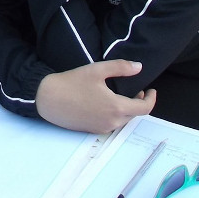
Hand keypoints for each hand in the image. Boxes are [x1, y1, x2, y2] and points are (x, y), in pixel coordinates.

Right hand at [36, 60, 155, 133]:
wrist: (47, 99)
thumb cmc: (71, 83)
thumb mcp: (96, 70)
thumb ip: (120, 67)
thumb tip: (139, 67)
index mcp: (117, 107)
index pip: (144, 108)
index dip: (151, 99)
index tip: (151, 90)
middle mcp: (112, 122)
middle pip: (135, 115)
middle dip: (138, 103)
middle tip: (135, 89)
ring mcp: (102, 128)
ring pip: (123, 120)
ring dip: (127, 109)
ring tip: (120, 95)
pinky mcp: (92, 130)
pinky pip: (111, 124)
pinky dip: (115, 114)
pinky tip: (105, 103)